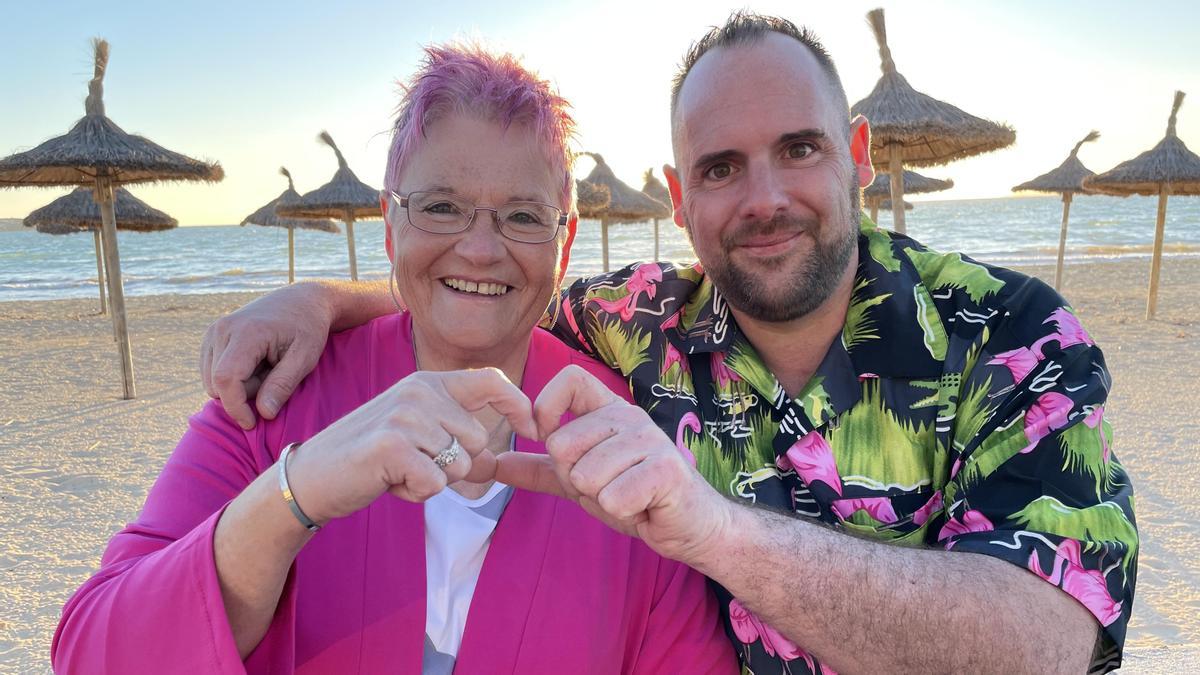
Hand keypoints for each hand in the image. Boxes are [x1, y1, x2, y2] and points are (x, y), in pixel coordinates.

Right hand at [201, 283, 332, 428]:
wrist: (302, 300)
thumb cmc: (308, 328)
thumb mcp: (305, 357)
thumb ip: (283, 385)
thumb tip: (263, 413)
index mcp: (246, 332)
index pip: (226, 379)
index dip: (236, 407)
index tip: (253, 423)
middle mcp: (222, 329)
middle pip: (218, 383)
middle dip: (244, 393)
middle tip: (275, 376)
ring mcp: (214, 331)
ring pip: (212, 380)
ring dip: (239, 385)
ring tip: (267, 368)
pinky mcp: (212, 336)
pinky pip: (212, 372)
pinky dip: (233, 376)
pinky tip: (255, 363)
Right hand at [287, 368, 537, 522]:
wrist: (311, 477)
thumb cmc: (369, 459)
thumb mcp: (416, 437)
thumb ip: (457, 439)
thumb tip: (497, 462)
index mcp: (427, 383)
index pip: (491, 380)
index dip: (519, 404)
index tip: (534, 429)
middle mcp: (418, 392)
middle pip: (480, 440)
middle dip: (457, 465)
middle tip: (414, 465)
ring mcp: (405, 417)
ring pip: (461, 465)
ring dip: (434, 481)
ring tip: (399, 472)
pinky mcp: (392, 447)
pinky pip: (436, 483)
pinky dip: (418, 493)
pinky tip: (391, 483)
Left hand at [496, 365, 733, 563]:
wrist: (689, 526)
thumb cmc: (636, 498)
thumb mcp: (580, 482)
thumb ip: (540, 470)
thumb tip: (495, 464)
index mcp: (609, 411)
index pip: (568, 379)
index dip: (545, 408)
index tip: (546, 440)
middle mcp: (629, 417)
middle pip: (562, 443)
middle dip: (575, 480)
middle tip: (607, 486)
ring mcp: (650, 440)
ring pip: (585, 476)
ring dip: (600, 499)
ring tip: (628, 496)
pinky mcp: (665, 469)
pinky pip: (611, 497)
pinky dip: (621, 511)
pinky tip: (642, 507)